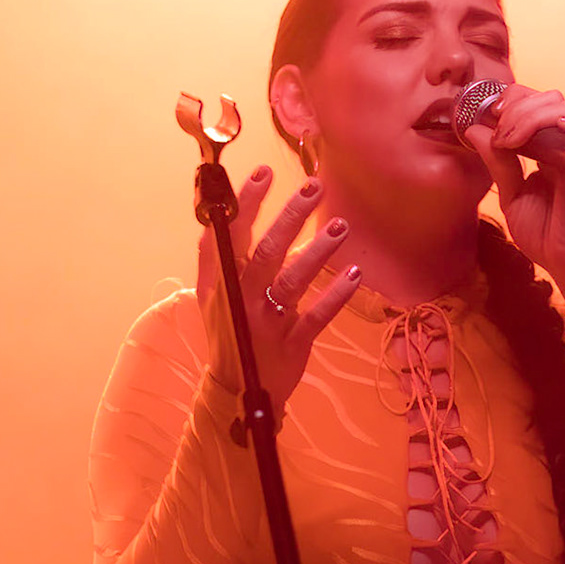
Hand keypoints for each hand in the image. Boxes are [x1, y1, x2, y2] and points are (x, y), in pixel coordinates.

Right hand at [195, 165, 359, 408]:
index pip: (231, 234)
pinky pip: (318, 316)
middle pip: (268, 252)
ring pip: (293, 281)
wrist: (236, 391)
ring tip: (342, 226)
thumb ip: (212, 257)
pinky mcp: (293, 344)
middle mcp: (244, 299)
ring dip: (318, 251)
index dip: (247, 202)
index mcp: (223, 283)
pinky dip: (336, 296)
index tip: (265, 172)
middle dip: (291, 216)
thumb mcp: (209, 296)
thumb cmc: (227, 333)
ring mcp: (269, 322)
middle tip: (315, 187)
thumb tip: (215, 214)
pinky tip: (355, 274)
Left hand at [463, 85, 564, 308]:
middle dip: (519, 105)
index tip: (490, 114)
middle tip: (500, 128)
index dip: (513, 100)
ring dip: (533, 115)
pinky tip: (541, 137)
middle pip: (550, 99)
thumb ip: (498, 163)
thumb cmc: (544, 235)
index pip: (535, 106)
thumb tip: (475, 129)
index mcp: (547, 151)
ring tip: (512, 138)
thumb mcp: (511, 196)